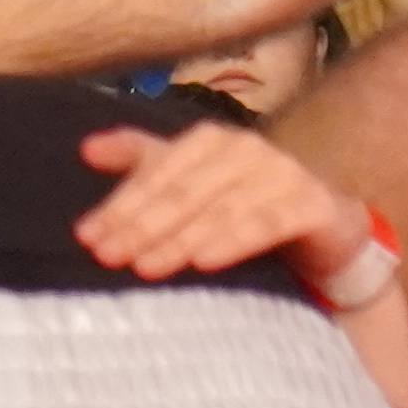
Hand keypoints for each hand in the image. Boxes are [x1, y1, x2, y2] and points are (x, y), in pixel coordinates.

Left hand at [66, 120, 382, 286]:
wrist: (322, 227)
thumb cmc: (243, 202)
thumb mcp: (188, 180)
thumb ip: (139, 161)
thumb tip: (85, 149)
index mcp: (209, 140)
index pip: (155, 175)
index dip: (119, 206)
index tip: (87, 238)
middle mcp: (245, 149)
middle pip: (182, 193)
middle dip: (140, 226)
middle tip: (107, 256)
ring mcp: (282, 173)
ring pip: (218, 210)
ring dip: (178, 240)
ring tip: (143, 267)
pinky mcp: (312, 203)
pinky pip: (266, 224)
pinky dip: (233, 242)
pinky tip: (203, 261)